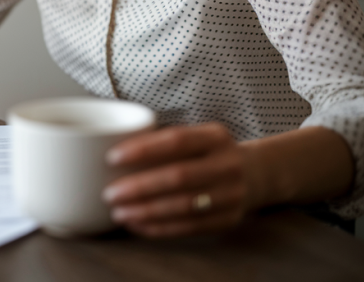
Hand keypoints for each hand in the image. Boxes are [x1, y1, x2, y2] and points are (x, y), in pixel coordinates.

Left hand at [102, 123, 250, 237]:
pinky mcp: (228, 220)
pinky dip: (159, 228)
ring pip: (184, 206)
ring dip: (146, 211)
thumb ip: (162, 141)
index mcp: (215, 137)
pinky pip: (189, 227)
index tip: (112, 157)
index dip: (143, 149)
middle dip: (140, 187)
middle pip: (179, 177)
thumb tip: (110, 151)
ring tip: (118, 212)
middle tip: (110, 193)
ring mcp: (232, 194)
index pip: (176, 140)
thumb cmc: (206, 153)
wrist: (254, 174)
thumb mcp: (195, 136)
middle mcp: (228, 164)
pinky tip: (137, 225)